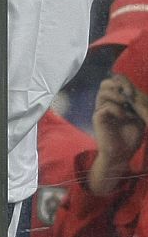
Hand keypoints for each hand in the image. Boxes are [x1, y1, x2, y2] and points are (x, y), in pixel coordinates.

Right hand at [88, 74, 145, 195]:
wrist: (122, 155)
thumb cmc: (130, 137)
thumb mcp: (138, 117)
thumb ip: (135, 104)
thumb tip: (133, 92)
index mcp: (114, 100)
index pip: (114, 81)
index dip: (124, 81)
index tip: (134, 92)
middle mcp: (105, 102)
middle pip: (105, 82)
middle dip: (119, 84)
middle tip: (129, 94)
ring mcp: (100, 109)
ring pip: (103, 92)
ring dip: (118, 96)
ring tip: (127, 106)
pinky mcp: (98, 118)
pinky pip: (105, 107)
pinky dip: (117, 109)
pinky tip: (124, 117)